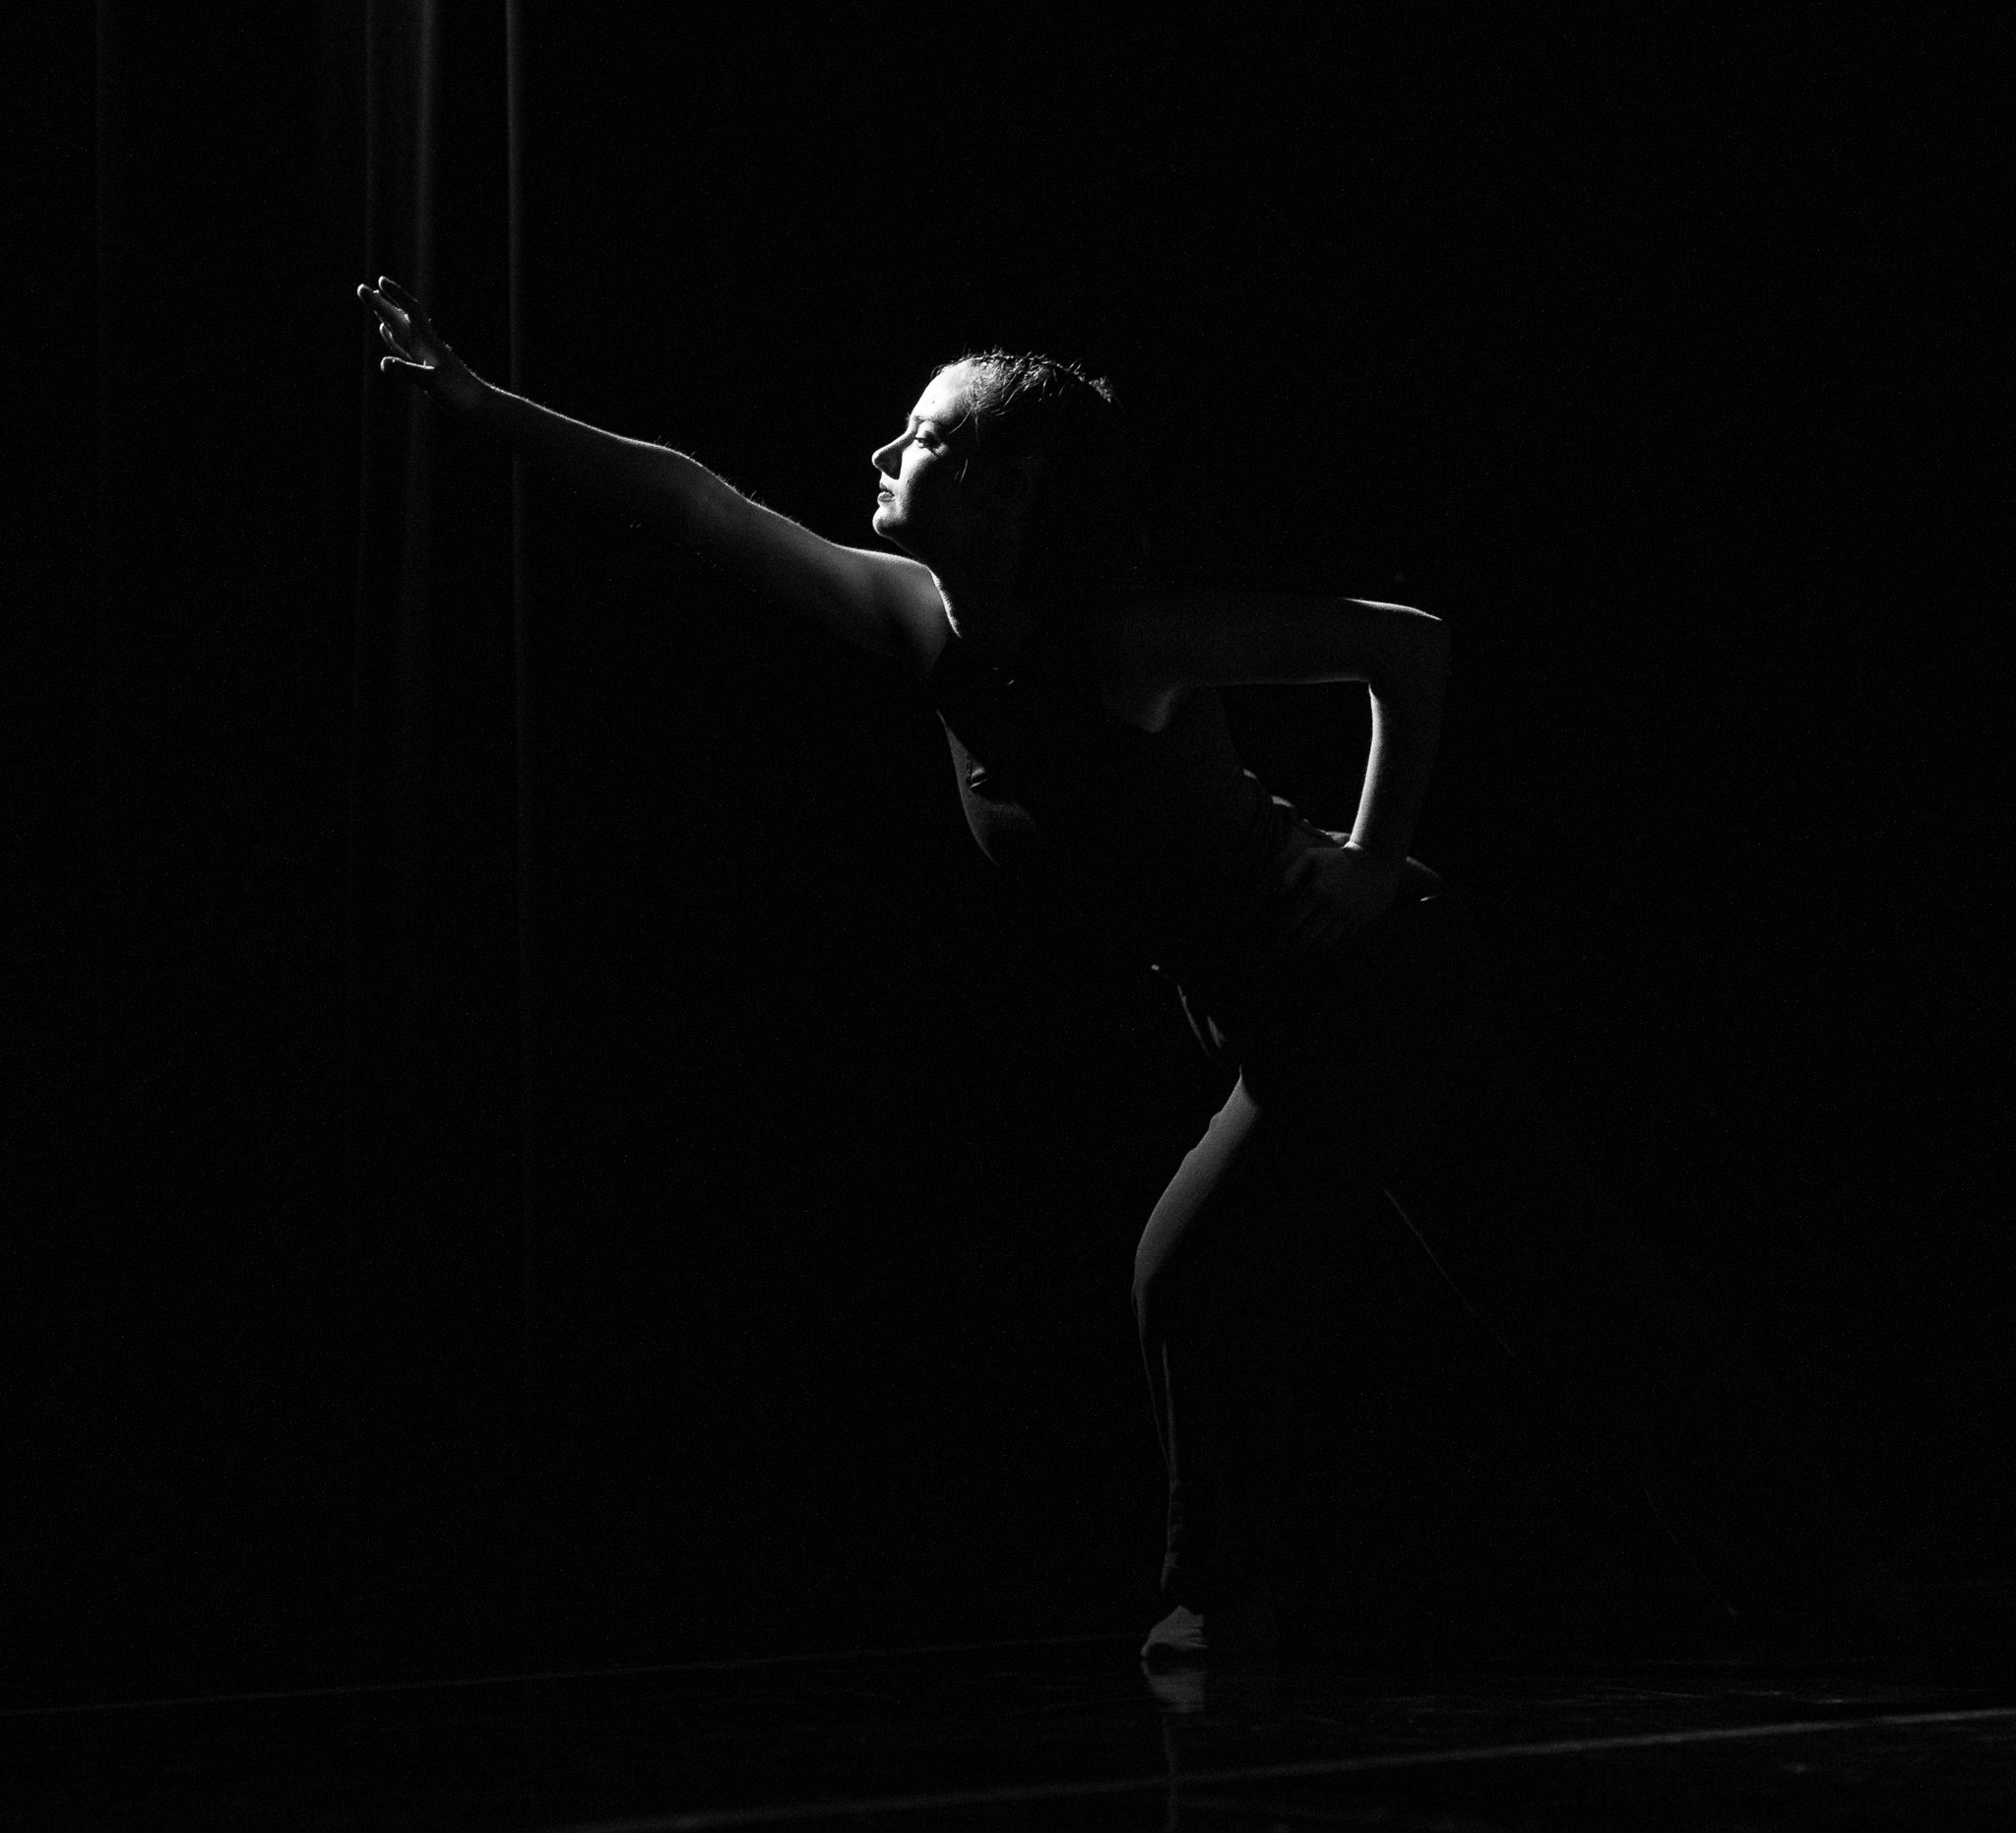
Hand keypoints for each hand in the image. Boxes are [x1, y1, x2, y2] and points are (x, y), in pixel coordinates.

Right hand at [356, 276, 477, 409]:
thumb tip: (383, 363)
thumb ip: (407, 371)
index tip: (380, 281)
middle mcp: (425, 346)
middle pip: (400, 318)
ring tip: (373, 302)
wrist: (479, 406)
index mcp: (428, 343)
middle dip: (381, 303)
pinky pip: (404, 348)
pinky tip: (386, 332)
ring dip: (386, 316)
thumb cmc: (461, 394)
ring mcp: (424, 356)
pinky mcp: (424, 367)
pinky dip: (392, 338)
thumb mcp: (432, 383)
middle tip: (361, 288)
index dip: (396, 296)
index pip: (411, 312)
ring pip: (401, 330)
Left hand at [1270, 843, 1401, 960]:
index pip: (1292, 922)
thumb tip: (1278, 894)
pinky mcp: (1362, 919)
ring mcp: (1347, 914)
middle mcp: (1331, 906)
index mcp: (1315, 891)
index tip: (1275, 948)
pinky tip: (1325, 943)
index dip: (1281, 938)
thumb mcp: (1311, 856)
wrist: (1377, 859)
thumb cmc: (1339, 858)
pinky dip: (1334, 942)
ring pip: (1326, 941)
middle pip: (1307, 937)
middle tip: (1286, 959)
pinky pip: (1344, 938)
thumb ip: (1290, 872)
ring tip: (1305, 954)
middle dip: (1294, 950)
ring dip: (1314, 948)